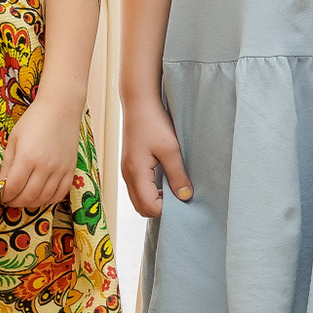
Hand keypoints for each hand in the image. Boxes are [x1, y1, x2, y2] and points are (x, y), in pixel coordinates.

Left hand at [0, 92, 82, 211]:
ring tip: (24, 197)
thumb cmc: (34, 121)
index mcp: (27, 157)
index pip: (13, 187)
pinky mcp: (71, 168)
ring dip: (31, 202)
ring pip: (44, 197)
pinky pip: (61, 193)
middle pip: (28, 196)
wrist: (61, 108)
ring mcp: (60, 169)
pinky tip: (42, 195)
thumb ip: (7, 165)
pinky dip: (50, 199)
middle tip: (9, 199)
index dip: (4, 196)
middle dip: (15, 202)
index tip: (0, 195)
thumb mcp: (14, 140)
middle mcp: (45, 166)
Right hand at [121, 96, 191, 218]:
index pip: (149, 206)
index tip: (184, 200)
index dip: (166, 209)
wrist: (139, 104)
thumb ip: (178, 175)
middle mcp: (127, 176)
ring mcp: (126, 172)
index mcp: (136, 173)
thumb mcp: (171, 149)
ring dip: (155, 200)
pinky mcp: (129, 166)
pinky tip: (166, 181)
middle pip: (141, 207)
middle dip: (160, 208)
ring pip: (138, 199)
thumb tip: (185, 196)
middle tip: (180, 198)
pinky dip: (151, 192)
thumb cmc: (154, 123)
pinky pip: (138, 189)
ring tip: (175, 189)